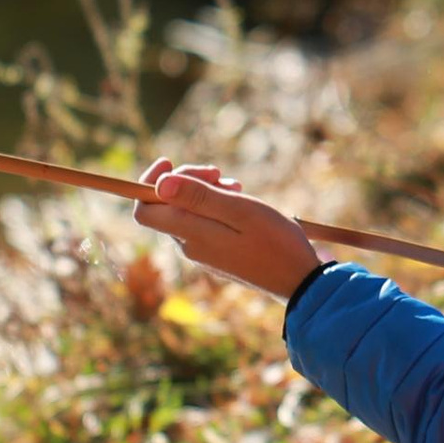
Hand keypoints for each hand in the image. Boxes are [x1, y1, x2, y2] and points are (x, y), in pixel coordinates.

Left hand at [132, 160, 326, 301]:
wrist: (299, 280)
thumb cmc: (274, 242)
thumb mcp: (239, 210)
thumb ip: (198, 197)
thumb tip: (160, 184)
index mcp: (191, 234)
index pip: (144, 210)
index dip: (148, 182)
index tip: (170, 162)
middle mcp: (190, 246)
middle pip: (166, 207)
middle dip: (186, 181)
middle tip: (219, 173)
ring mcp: (203, 253)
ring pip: (187, 213)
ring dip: (205, 192)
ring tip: (236, 186)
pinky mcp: (217, 256)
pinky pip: (203, 225)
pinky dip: (215, 207)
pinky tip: (239, 201)